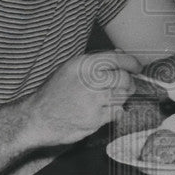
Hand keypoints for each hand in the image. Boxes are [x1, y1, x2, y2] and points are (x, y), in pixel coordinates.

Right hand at [25, 50, 140, 147]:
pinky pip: (116, 113)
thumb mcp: (70, 69)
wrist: (38, 118)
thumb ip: (95, 61)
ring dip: (120, 98)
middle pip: (124, 79)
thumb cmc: (54, 93)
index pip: (117, 59)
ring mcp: (93, 101)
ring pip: (122, 97)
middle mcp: (89, 81)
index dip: (131, 63)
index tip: (137, 67)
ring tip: (107, 99)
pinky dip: (114, 112)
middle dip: (129, 83)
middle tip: (126, 86)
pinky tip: (102, 110)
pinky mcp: (95, 119)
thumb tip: (120, 55)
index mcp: (82, 65)